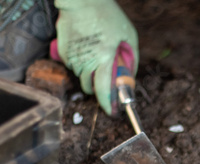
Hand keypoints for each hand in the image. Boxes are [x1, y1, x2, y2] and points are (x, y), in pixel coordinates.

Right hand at [54, 0, 138, 115]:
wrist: (81, 0)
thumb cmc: (108, 15)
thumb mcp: (128, 35)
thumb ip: (131, 57)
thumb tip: (130, 75)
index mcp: (104, 58)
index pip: (104, 90)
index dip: (107, 104)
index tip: (111, 111)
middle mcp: (85, 61)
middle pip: (89, 87)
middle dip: (97, 88)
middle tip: (105, 81)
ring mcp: (71, 56)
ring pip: (80, 76)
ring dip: (88, 74)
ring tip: (96, 59)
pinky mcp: (62, 51)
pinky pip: (71, 65)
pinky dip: (79, 64)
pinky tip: (86, 51)